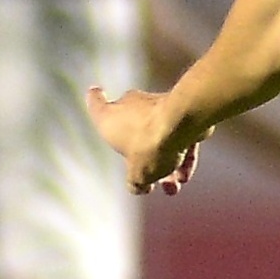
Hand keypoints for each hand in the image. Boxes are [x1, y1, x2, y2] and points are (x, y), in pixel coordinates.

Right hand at [86, 86, 206, 195]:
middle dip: (143, 160)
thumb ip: (135, 182)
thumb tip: (139, 186)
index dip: (95, 99)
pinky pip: (178, 135)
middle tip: (150, 184)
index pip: (96, 105)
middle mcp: (131, 106)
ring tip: (173, 187)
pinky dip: (181, 154)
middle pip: (133, 133)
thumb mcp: (137, 174)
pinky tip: (184, 176)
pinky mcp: (181, 111)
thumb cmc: (150, 142)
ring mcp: (158, 106)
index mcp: (109, 117)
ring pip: (159, 137)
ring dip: (167, 164)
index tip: (95, 91)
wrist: (182, 122)